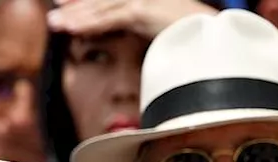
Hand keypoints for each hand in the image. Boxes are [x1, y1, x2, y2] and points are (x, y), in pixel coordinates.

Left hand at [47, 0, 216, 38]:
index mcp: (154, 1)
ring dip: (76, 16)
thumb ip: (162, 33)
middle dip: (79, 4)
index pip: (116, 1)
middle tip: (58, 9)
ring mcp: (144, 1)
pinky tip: (69, 29)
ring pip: (102, 7)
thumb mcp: (180, 34)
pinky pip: (108, 19)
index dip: (93, 3)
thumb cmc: (207, 42)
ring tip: (55, 23)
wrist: (222, 39)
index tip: (74, 5)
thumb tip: (156, 42)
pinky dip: (87, 24)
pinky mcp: (142, 12)